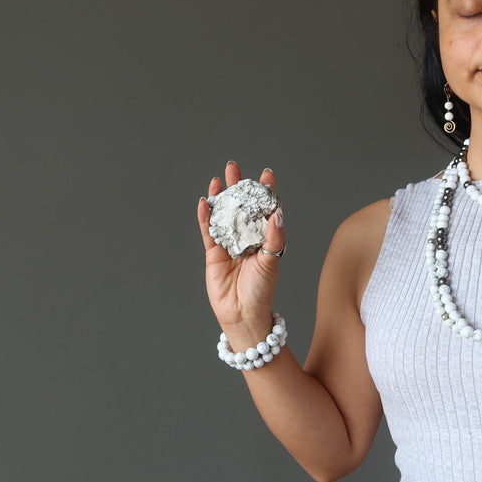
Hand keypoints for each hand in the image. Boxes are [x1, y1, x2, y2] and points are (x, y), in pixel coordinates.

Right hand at [197, 162, 284, 336]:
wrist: (242, 314)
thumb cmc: (261, 291)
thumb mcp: (271, 262)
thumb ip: (274, 238)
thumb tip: (277, 213)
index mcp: (265, 238)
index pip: (265, 210)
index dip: (265, 192)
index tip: (266, 174)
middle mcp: (247, 238)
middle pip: (241, 207)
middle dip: (238, 187)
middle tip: (233, 167)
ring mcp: (229, 245)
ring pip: (223, 216)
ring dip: (221, 198)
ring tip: (218, 179)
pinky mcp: (213, 254)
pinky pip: (208, 231)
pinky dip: (205, 217)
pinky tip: (204, 202)